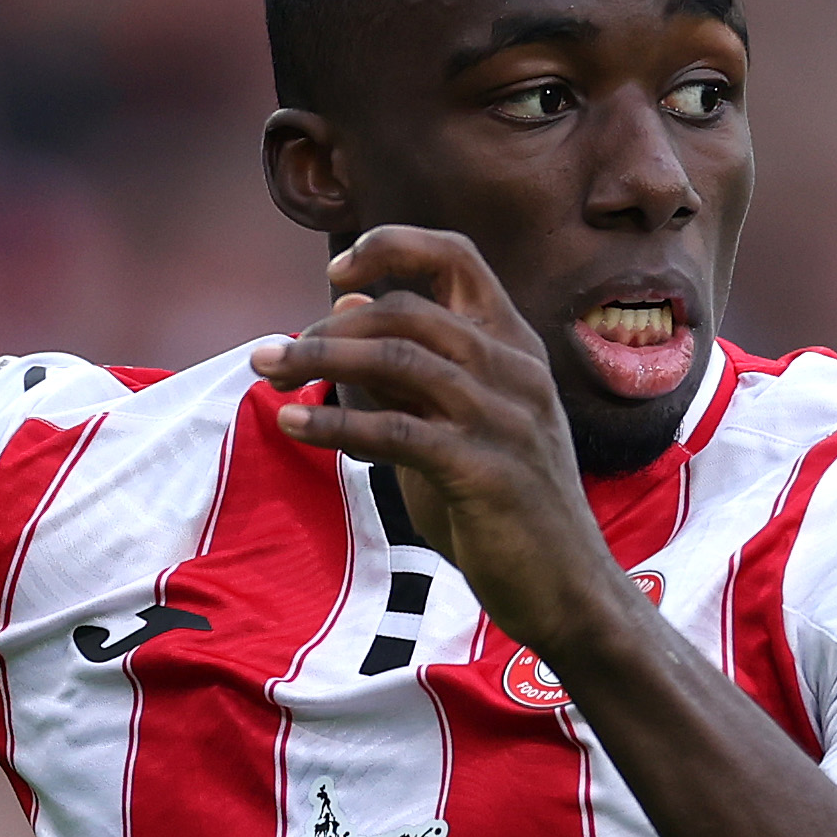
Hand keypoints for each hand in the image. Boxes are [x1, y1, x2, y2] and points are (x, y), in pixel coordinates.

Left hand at [252, 229, 637, 665]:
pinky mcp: (487, 471)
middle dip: (328, 325)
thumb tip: (343, 306)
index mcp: (515, 347)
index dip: (393, 246)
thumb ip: (408, 372)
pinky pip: (395, 431)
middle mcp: (517, 370)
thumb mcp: (457, 426)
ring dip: (320, 361)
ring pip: (398, 359)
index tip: (336, 269)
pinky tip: (293, 427)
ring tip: (268, 374)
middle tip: (272, 355)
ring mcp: (506, 418)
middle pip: (410, 308)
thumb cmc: (506, 509)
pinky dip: (334, 424)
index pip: (457, 256)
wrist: (568, 590)